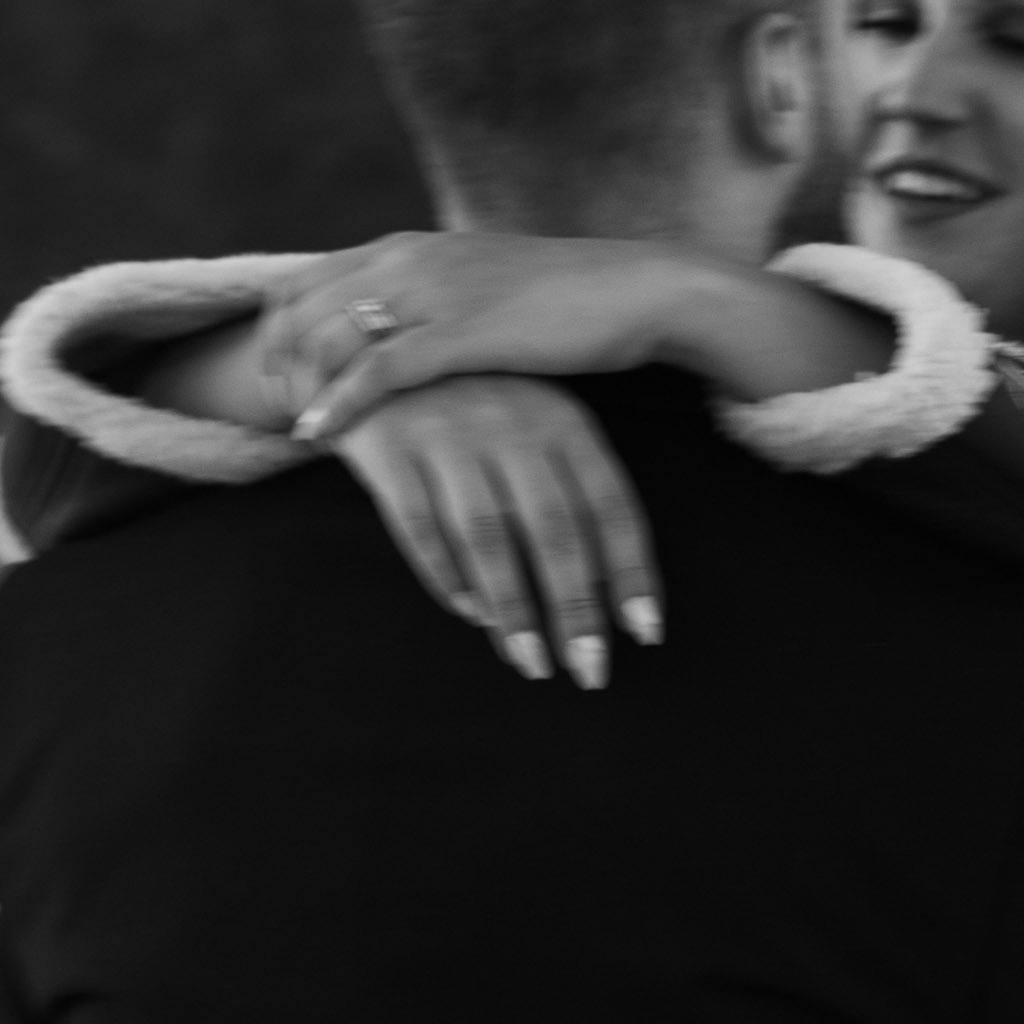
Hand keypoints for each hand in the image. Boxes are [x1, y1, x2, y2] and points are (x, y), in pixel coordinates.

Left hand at [258, 231, 702, 439]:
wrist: (638, 290)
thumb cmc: (566, 297)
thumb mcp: (480, 285)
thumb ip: (433, 298)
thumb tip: (403, 330)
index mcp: (409, 245)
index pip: (304, 280)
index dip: (275, 329)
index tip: (273, 376)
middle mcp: (409, 259)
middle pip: (300, 308)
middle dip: (273, 361)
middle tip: (267, 408)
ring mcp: (434, 292)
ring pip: (328, 336)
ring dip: (295, 385)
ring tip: (286, 425)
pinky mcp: (463, 331)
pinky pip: (377, 370)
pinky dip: (338, 402)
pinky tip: (318, 434)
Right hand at [335, 379, 663, 686]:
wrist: (377, 352)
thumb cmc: (479, 404)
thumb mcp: (540, 424)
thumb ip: (574, 492)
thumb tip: (613, 591)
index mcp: (563, 422)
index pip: (610, 505)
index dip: (631, 571)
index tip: (645, 632)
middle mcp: (512, 427)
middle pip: (554, 531)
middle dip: (576, 609)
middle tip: (589, 671)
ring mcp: (450, 436)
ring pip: (489, 537)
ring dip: (513, 608)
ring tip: (530, 662)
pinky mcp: (392, 451)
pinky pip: (419, 526)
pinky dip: (446, 575)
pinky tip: (470, 613)